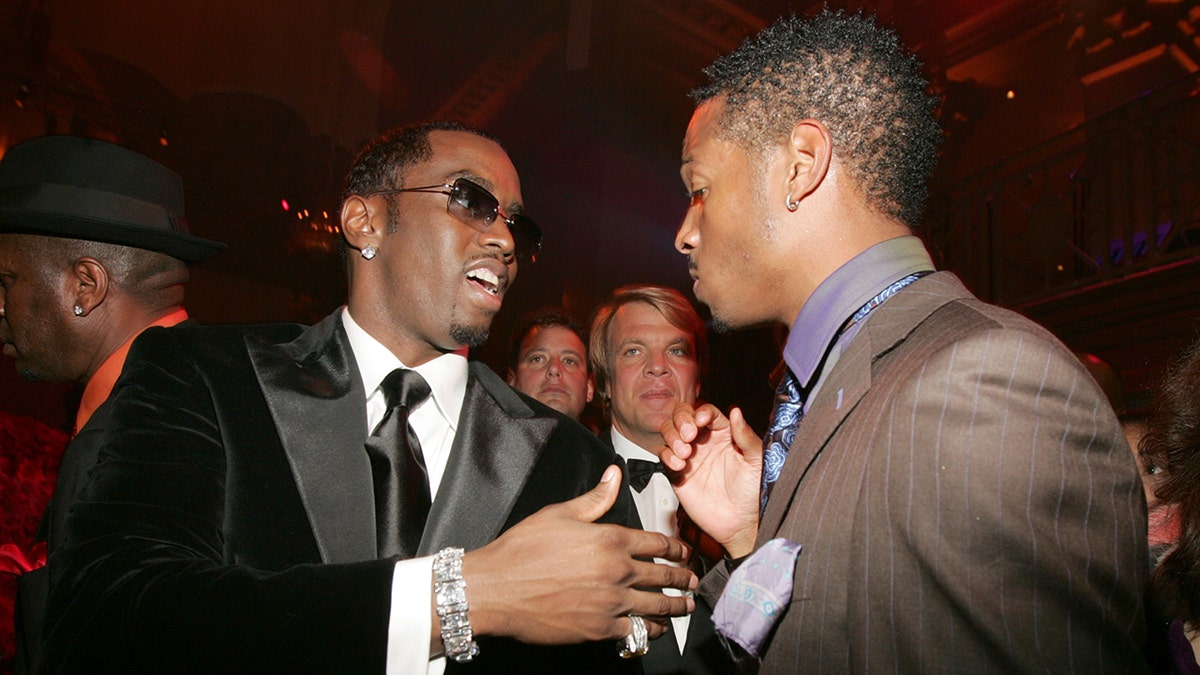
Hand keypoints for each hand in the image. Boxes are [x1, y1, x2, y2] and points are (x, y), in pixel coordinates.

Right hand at [462, 465, 695, 644]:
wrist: (495, 589)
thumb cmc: (521, 551)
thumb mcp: (559, 514)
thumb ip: (595, 498)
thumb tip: (613, 476)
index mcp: (610, 539)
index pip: (657, 543)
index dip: (676, 549)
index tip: (683, 553)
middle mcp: (617, 571)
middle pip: (664, 576)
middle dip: (683, 579)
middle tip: (693, 581)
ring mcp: (611, 602)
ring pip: (657, 606)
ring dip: (676, 606)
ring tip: (685, 606)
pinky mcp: (600, 628)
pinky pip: (638, 632)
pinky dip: (652, 631)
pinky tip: (656, 630)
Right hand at [659, 403, 761, 557]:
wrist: (740, 523)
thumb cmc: (753, 493)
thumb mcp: (756, 461)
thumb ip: (745, 435)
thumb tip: (736, 411)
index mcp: (724, 434)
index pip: (706, 412)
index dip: (701, 412)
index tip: (701, 421)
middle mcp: (704, 442)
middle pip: (683, 416)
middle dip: (682, 420)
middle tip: (689, 434)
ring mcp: (690, 456)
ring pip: (670, 431)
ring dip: (673, 436)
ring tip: (685, 452)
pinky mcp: (677, 473)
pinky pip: (663, 455)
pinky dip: (667, 455)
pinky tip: (680, 465)